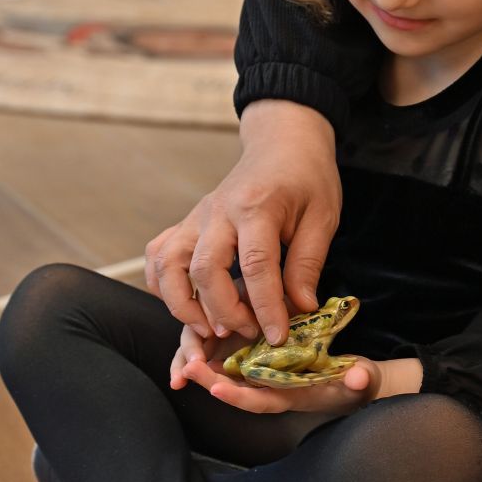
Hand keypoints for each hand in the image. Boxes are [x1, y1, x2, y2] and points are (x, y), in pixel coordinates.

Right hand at [145, 100, 340, 345]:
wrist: (282, 145)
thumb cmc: (306, 179)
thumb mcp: (322, 217)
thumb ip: (308, 263)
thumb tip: (301, 307)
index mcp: (256, 207)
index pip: (255, 265)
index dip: (266, 307)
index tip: (277, 336)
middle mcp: (217, 212)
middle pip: (204, 269)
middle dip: (224, 310)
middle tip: (247, 332)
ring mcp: (196, 217)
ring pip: (168, 264)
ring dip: (182, 304)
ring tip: (210, 328)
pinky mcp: (186, 223)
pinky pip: (158, 255)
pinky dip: (162, 285)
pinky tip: (186, 304)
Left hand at [171, 345, 423, 415]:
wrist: (359, 380)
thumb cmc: (360, 383)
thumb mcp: (366, 380)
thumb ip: (363, 379)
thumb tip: (359, 378)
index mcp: (294, 397)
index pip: (263, 400)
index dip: (240, 396)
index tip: (217, 390)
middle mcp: (274, 389)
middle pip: (236, 389)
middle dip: (210, 381)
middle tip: (186, 370)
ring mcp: (267, 374)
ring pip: (229, 373)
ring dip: (206, 366)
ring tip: (184, 359)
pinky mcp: (264, 358)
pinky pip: (233, 357)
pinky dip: (215, 350)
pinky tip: (200, 337)